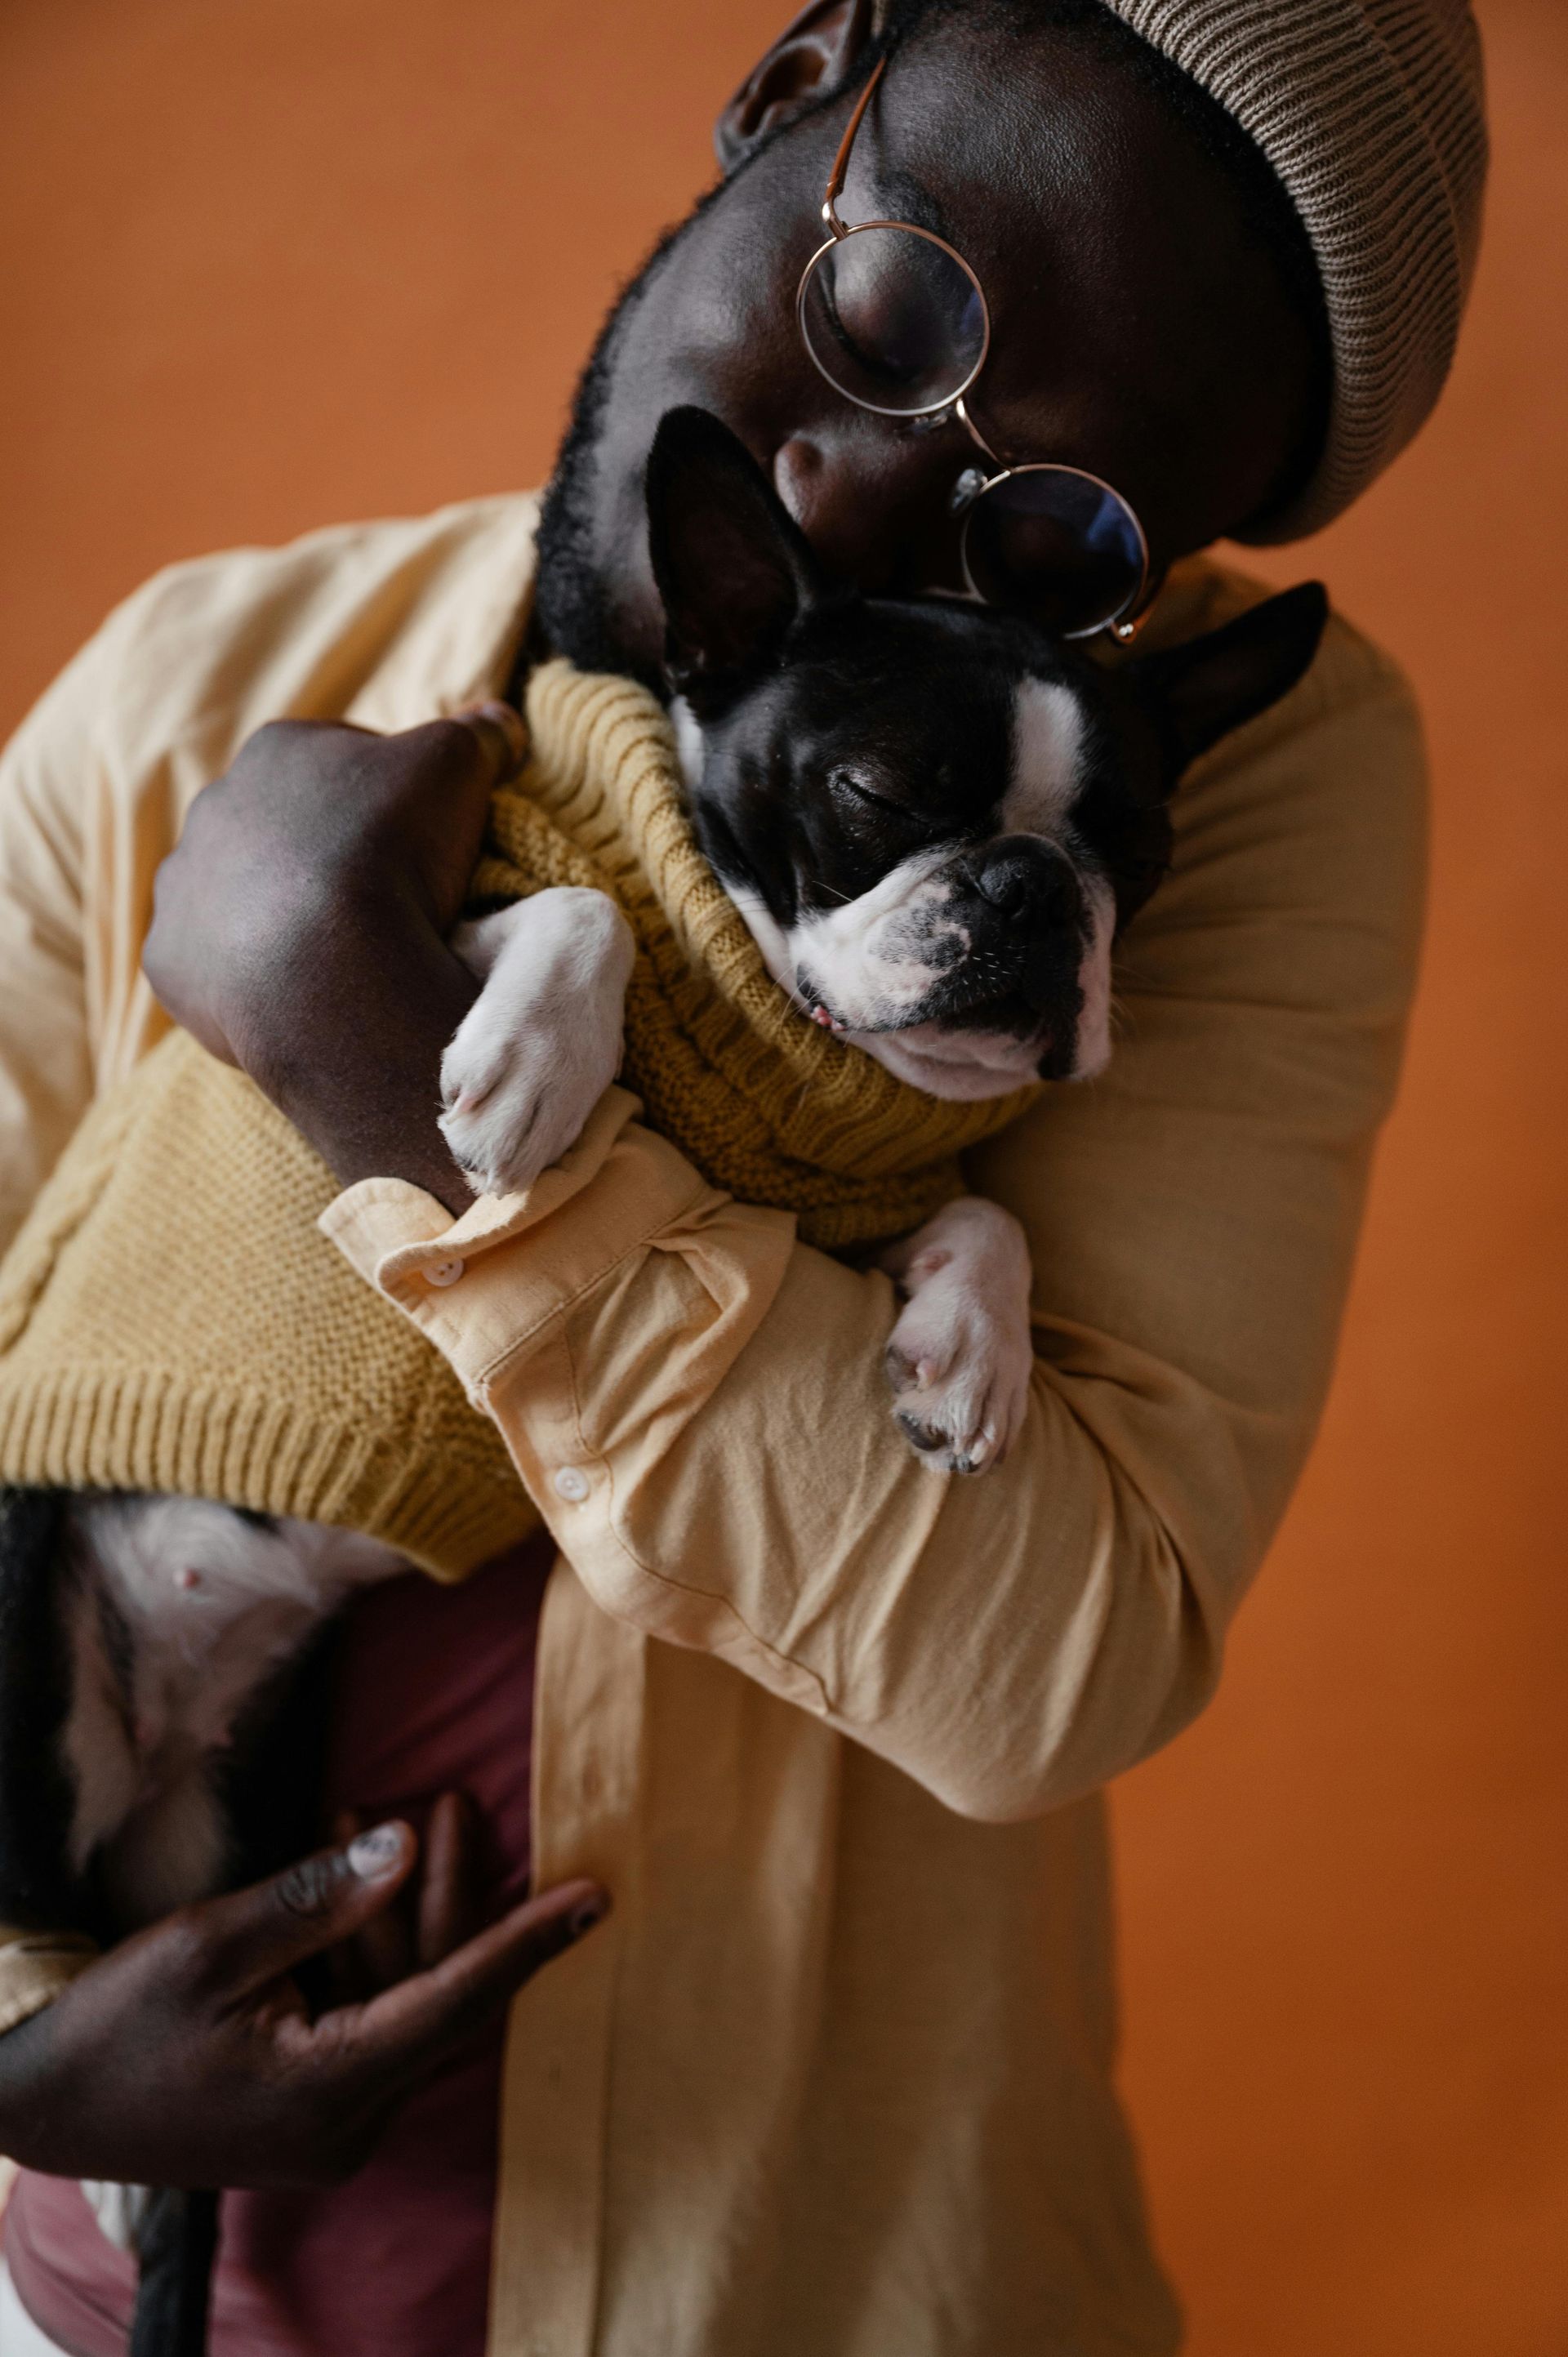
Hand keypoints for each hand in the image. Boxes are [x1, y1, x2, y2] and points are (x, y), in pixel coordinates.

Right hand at [0, 1818, 605, 2189]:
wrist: (35, 2105)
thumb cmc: (113, 2027)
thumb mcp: (210, 1948)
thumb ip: (318, 1901)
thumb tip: (407, 1846)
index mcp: (330, 2090)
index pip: (456, 2002)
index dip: (527, 1942)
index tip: (594, 1897)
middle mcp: (347, 2122)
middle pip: (434, 1993)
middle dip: (451, 1894)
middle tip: (455, 1802)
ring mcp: (331, 2125)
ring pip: (403, 2002)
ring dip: (400, 1912)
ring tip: (391, 1814)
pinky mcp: (310, 2111)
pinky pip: (367, 2020)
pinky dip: (364, 1950)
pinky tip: (352, 1871)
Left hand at [142, 705, 527, 1208]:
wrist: (330, 970)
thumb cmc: (392, 852)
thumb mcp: (457, 768)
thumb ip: (476, 735)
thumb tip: (496, 722)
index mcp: (276, 751)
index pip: (340, 758)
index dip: (388, 792)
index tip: (421, 833)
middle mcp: (213, 808)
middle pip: (283, 827)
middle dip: (324, 852)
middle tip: (383, 895)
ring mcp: (184, 887)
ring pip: (236, 894)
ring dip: (277, 914)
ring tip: (338, 953)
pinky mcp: (170, 960)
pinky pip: (211, 965)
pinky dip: (248, 978)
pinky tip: (297, 995)